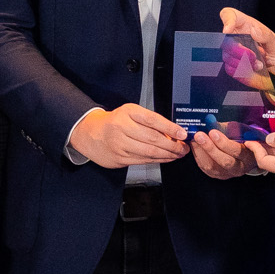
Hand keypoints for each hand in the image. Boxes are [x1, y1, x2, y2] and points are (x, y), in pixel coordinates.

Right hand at [70, 104, 189, 169]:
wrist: (90, 133)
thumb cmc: (114, 122)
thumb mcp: (130, 113)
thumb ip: (149, 120)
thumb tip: (173, 131)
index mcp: (127, 113)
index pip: (153, 120)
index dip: (170, 128)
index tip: (183, 134)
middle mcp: (122, 127)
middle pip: (153, 139)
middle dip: (172, 145)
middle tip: (184, 147)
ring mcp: (120, 144)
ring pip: (149, 152)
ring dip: (167, 155)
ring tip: (178, 154)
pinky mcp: (119, 158)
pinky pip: (143, 160)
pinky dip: (157, 160)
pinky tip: (165, 158)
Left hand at [191, 128, 262, 178]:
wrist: (246, 154)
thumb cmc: (243, 138)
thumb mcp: (240, 131)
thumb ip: (227, 128)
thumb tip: (210, 121)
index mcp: (249, 155)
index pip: (237, 151)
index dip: (224, 143)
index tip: (212, 132)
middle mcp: (239, 168)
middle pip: (224, 161)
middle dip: (210, 148)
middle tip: (199, 136)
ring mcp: (228, 174)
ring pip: (212, 167)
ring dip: (201, 152)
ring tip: (194, 139)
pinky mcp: (218, 175)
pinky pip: (206, 168)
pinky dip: (199, 156)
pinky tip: (195, 146)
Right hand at [216, 7, 274, 104]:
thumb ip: (266, 36)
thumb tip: (254, 30)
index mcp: (247, 26)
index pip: (229, 15)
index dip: (227, 20)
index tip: (227, 31)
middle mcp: (237, 37)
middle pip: (225, 39)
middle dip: (237, 50)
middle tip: (253, 56)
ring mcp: (234, 52)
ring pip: (227, 56)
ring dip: (243, 63)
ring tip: (259, 65)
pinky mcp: (234, 66)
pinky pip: (230, 69)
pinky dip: (242, 71)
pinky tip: (253, 70)